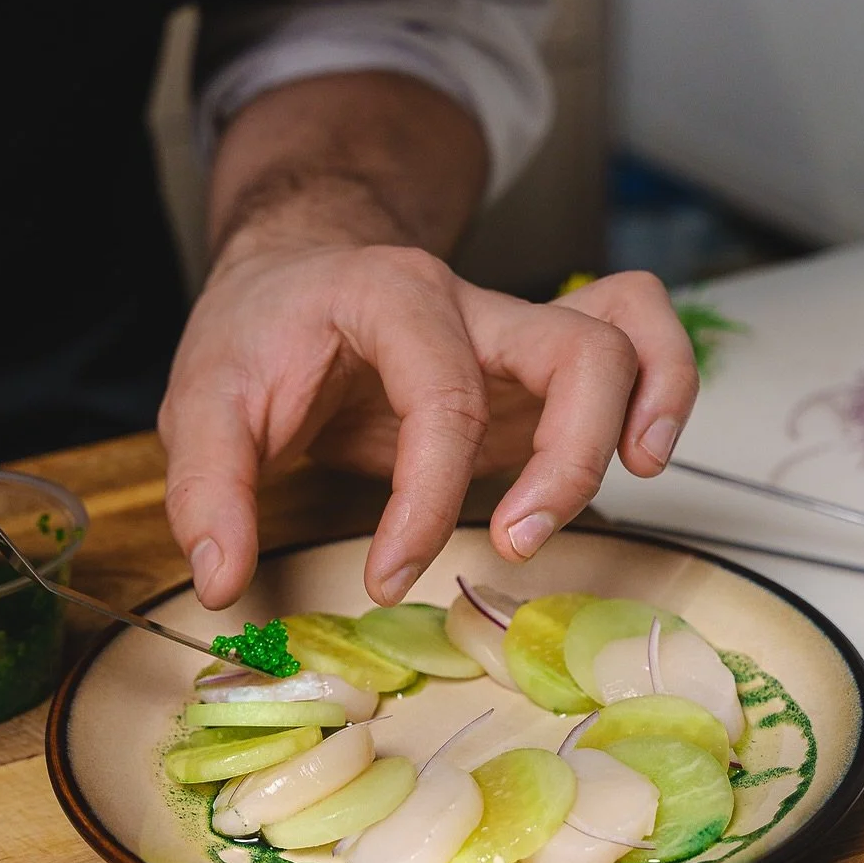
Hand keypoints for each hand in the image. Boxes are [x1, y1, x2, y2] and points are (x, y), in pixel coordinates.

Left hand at [161, 244, 697, 610]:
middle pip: (579, 349)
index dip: (423, 503)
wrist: (292, 280)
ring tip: (635, 474)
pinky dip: (660, 388)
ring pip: (629, 330)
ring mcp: (513, 334)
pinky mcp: (534, 372)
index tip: (385, 578)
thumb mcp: (202, 403)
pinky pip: (633, 344)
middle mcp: (472, 304)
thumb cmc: (258, 335)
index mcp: (391, 296)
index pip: (441, 399)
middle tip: (517, 543)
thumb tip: (226, 583)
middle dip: (567, 460)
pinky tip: (639, 455)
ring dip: (648, 404)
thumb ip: (207, 492)